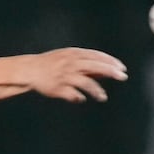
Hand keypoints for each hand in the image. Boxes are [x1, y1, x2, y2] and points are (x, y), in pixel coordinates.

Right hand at [0, 48, 127, 102]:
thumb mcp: (70, 58)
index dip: (110, 62)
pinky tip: (81, 99)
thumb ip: (88, 64)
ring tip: (102, 97)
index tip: (122, 69)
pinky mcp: (57, 88)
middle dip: (110, 71)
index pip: (97, 56)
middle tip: (123, 77)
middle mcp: (71, 63)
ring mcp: (64, 75)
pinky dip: (78, 97)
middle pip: (95, 66)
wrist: (30, 69)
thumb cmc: (54, 64)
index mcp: (74, 54)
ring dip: (96, 90)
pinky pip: (72, 94)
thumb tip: (107, 71)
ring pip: (85, 82)